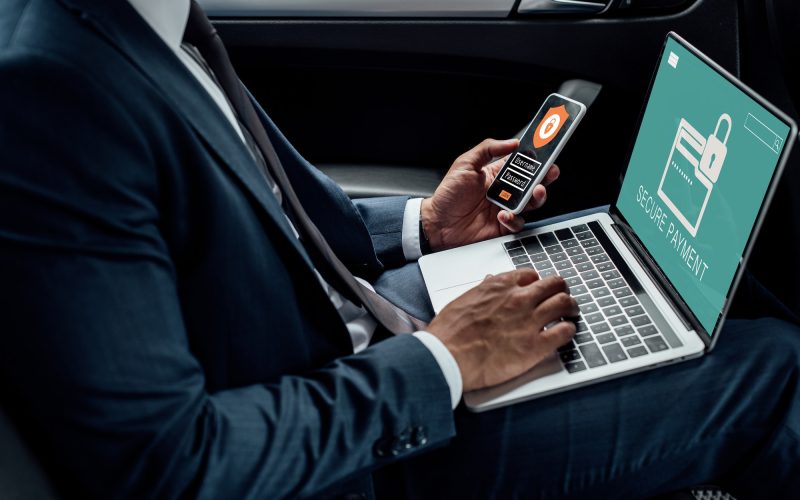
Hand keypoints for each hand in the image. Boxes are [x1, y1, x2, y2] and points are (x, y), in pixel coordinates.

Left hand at [421, 138, 559, 250]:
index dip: (536, 159)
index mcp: (497, 174)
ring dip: (537, 197)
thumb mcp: (465, 164)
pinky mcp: (503, 226)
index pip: (522, 164)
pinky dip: (514, 218)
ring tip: (535, 192)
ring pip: (532, 203)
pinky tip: (503, 215)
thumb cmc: (448, 195)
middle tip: (549, 173)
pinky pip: (518, 223)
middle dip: (545, 177)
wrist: (437, 223)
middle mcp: (504, 191)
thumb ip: (487, 149)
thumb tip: (511, 142)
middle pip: (533, 182)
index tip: (547, 152)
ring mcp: (505, 208)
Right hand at [426, 270, 577, 391]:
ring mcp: (529, 321)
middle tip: (563, 297)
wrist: (447, 356)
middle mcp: (518, 299)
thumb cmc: (449, 333)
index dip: (537, 282)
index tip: (538, 289)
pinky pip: (565, 332)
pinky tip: (566, 333)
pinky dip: (569, 331)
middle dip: (561, 290)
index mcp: (499, 286)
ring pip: (565, 303)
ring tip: (571, 313)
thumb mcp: (463, 301)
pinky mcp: (535, 346)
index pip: (530, 275)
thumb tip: (490, 284)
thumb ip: (482, 291)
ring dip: (571, 307)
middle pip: (554, 284)